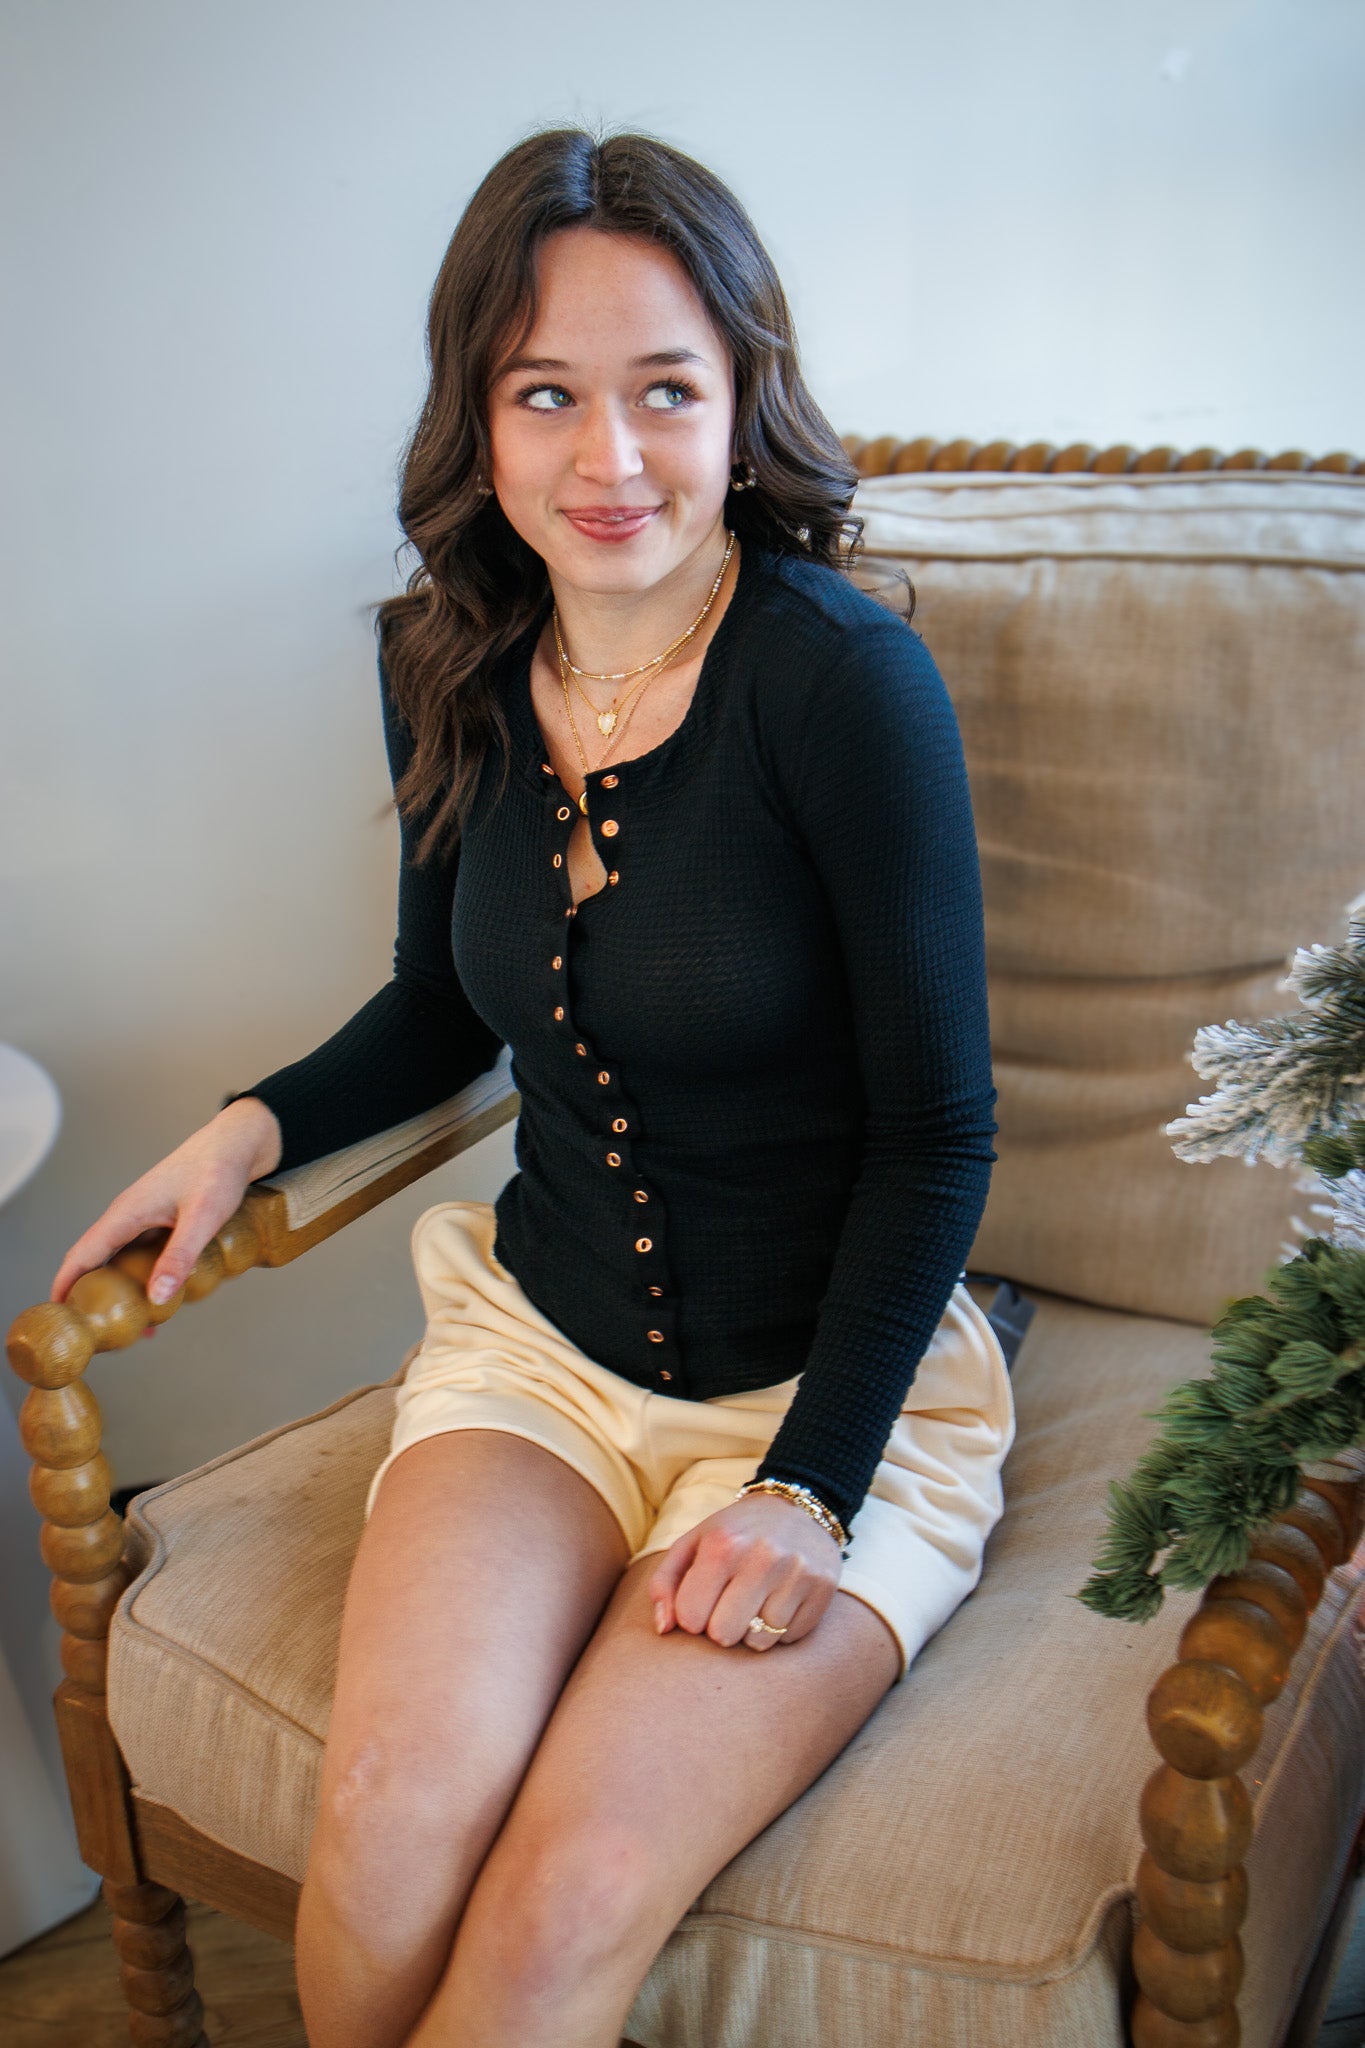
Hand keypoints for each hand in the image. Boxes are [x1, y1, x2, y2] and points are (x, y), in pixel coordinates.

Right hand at [49, 1097, 282, 1331]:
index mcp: (126, 1213)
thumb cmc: (219, 1170)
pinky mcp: (163, 1220)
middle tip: (100, 1332)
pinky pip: (144, 1254)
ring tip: (134, 1324)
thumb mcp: (202, 1217)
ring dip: (122, 1290)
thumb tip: (156, 1298)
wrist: (239, 1143)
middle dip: (92, 1296)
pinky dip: (145, 1277)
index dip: (65, 1285)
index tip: (59, 1314)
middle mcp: (128, 1216)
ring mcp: (145, 1218)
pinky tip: (163, 1297)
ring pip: (122, 1260)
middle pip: (97, 1262)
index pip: (81, 1255)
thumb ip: (179, 1257)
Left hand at [646, 1492, 842, 1653]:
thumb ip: (664, 1584)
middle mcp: (761, 1557)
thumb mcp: (692, 1543)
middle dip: (721, 1627)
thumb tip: (663, 1628)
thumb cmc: (734, 1533)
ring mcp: (796, 1573)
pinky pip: (791, 1638)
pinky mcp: (823, 1588)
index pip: (690, 1618)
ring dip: (752, 1631)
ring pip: (759, 1642)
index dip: (691, 1616)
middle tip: (729, 1605)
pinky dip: (782, 1629)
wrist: (797, 1506)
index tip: (702, 1601)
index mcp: (722, 1544)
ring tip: (755, 1602)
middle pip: (724, 1636)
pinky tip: (780, 1602)